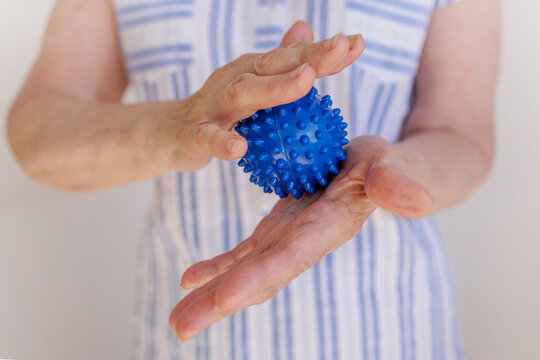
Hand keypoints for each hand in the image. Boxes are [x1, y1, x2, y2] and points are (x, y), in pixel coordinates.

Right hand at [153, 21, 364, 171]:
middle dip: (309, 57)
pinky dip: (222, 142)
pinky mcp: (194, 133)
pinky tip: (239, 147)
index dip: (325, 50)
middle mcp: (236, 80)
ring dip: (275, 88)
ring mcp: (214, 105)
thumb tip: (307, 30)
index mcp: (254, 71)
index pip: (293, 58)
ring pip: (244, 94)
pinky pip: (207, 137)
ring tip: (306, 82)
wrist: (169, 132)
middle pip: (274, 66)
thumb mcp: (252, 84)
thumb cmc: (220, 110)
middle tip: (341, 47)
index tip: (358, 43)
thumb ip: (280, 62)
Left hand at [169, 135, 432, 340]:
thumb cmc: (385, 165)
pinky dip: (217, 267)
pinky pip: (243, 253)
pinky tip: (189, 279)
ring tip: (178, 318)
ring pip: (245, 272)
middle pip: (258, 277)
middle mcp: (302, 243)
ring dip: (210, 294)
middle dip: (219, 302)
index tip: (221, 301)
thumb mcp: (389, 165)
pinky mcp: (278, 230)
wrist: (373, 171)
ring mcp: (287, 239)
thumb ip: (395, 184)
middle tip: (179, 327)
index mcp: (326, 228)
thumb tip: (419, 204)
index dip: (256, 278)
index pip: (289, 258)